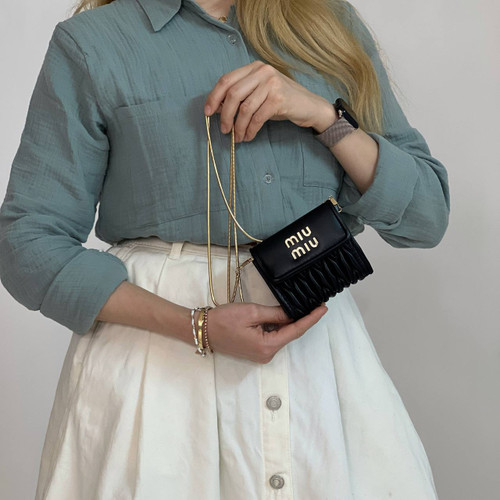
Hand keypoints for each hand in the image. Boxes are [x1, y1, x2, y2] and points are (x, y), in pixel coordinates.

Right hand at [196, 301, 327, 363]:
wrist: (202, 329)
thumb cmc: (224, 320)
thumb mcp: (252, 312)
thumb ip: (276, 314)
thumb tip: (293, 313)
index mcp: (268, 346)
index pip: (296, 330)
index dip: (311, 319)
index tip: (324, 308)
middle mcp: (267, 354)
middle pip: (290, 334)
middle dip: (303, 319)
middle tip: (315, 302)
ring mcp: (261, 354)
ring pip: (282, 336)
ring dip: (291, 322)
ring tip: (303, 306)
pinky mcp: (255, 350)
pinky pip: (273, 337)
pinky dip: (280, 326)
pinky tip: (285, 315)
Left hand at [204, 60, 335, 141]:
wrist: (309, 106)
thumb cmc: (281, 102)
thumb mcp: (258, 94)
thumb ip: (240, 96)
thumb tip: (216, 109)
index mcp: (254, 67)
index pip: (226, 80)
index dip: (214, 97)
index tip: (207, 113)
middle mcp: (262, 71)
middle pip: (233, 94)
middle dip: (225, 115)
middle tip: (224, 130)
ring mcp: (272, 83)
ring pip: (245, 108)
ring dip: (238, 126)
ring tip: (237, 137)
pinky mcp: (279, 98)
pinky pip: (257, 118)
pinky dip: (250, 130)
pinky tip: (248, 136)